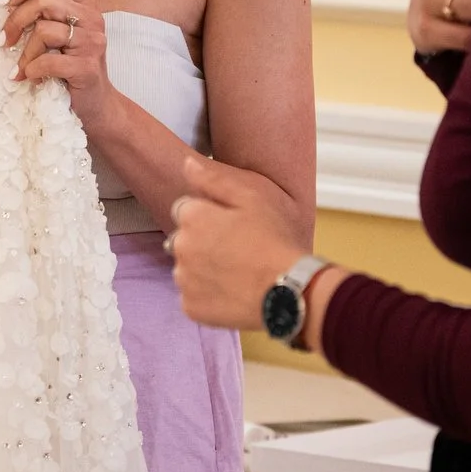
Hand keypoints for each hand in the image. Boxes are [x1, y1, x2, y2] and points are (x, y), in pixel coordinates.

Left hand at [3, 0, 114, 128]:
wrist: (96, 103)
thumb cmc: (71, 67)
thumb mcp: (60, 34)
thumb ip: (45, 14)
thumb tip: (6, 1)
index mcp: (84, 3)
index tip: (4, 2)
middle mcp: (91, 17)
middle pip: (43, 1)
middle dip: (15, 21)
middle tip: (4, 40)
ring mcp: (92, 42)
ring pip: (44, 30)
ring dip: (25, 53)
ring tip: (21, 68)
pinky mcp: (87, 67)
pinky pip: (48, 61)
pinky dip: (33, 70)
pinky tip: (32, 78)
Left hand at [169, 155, 318, 330]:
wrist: (290, 290)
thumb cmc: (275, 238)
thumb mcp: (253, 195)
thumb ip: (213, 177)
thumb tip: (186, 164)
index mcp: (192, 217)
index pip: (185, 210)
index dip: (209, 215)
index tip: (232, 225)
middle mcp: (180, 247)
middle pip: (183, 239)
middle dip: (202, 241)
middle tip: (237, 248)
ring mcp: (184, 280)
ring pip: (186, 268)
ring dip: (203, 268)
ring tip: (236, 271)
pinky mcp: (191, 308)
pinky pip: (193, 296)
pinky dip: (207, 295)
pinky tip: (232, 291)